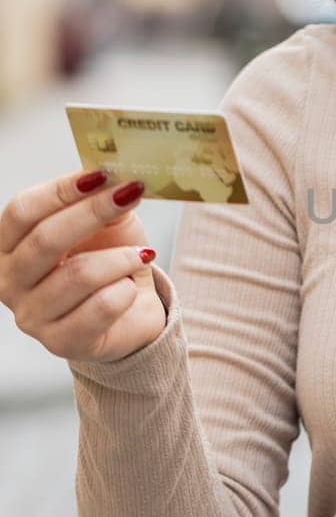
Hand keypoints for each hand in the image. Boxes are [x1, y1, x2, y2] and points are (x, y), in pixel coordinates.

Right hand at [0, 169, 165, 362]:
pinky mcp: (61, 342)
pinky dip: (124, 292)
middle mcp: (10, 281)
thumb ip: (101, 198)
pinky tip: (129, 288)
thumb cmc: (109, 259)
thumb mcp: (105, 222)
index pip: (22, 211)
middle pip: (45, 240)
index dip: (60, 190)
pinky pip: (100, 308)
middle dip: (93, 214)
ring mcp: (31, 316)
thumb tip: (113, 176)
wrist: (131, 310)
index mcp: (9, 245)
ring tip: (141, 255)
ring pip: (78, 275)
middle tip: (130, 196)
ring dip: (120, 259)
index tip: (100, 174)